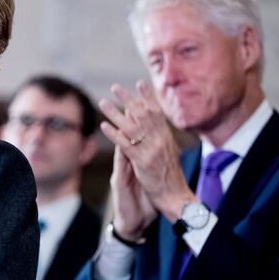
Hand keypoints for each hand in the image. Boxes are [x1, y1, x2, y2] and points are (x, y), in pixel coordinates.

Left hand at [99, 81, 194, 221]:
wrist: (175, 196)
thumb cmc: (170, 175)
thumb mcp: (168, 151)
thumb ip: (160, 136)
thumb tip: (154, 122)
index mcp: (166, 137)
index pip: (157, 112)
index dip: (148, 96)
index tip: (139, 82)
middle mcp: (160, 140)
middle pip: (143, 114)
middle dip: (128, 99)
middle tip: (115, 87)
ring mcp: (151, 151)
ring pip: (131, 127)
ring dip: (115, 113)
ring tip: (103, 102)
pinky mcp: (142, 162)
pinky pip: (126, 145)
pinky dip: (114, 134)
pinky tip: (104, 126)